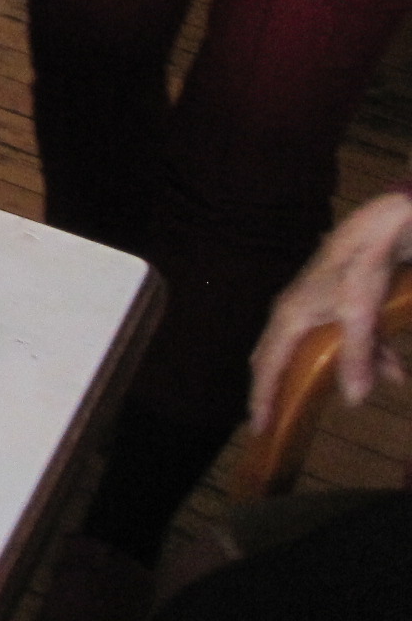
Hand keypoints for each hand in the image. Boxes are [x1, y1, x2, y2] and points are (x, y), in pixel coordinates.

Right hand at [249, 191, 411, 433]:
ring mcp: (314, 304)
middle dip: (284, 388)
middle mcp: (294, 311)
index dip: (262, 396)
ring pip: (318, 349)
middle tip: (284, 419)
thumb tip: (354, 401)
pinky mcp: (336, 299)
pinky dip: (365, 354)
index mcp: (290, 315)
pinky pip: (343, 338)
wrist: (383, 222)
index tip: (257, 427)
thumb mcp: (361, 311)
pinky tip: (393, 366)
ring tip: (367, 386)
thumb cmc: (362, 264)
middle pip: (280, 357)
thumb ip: (357, 354)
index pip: (267, 364)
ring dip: (341, 370)